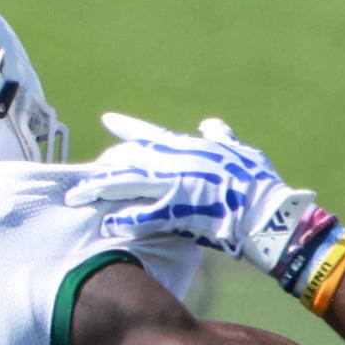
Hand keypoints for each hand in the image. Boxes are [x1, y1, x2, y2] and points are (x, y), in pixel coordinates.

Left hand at [66, 113, 315, 271]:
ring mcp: (175, 185)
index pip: (152, 133)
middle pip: (130, 161)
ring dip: (101, 191)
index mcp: (190, 147)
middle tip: (78, 177)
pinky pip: (144, 216)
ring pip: (128, 184)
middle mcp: (176, 161)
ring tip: (76, 198)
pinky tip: (106, 224)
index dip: (128, 127)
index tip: (108, 120)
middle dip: (103, 169)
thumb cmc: (259, 180)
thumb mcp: (240, 150)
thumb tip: (210, 124)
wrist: (268, 210)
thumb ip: (222, 135)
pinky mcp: (179, 210)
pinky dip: (125, 220)